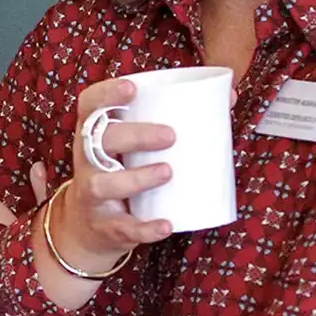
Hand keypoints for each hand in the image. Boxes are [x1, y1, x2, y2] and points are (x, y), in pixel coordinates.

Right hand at [50, 79, 178, 264]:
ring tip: (167, 172)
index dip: (106, 94)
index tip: (132, 88)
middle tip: (170, 136)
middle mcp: (87, 162)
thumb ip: (172, 121)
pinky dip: (144, 227)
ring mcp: (92, 194)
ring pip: (103, 184)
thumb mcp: (131, 147)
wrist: (86, 227)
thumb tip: (229, 97)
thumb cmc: (120, 173)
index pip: (89, 106)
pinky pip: (123, 227)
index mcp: (94, 135)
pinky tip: (165, 225)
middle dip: (135, 136)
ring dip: (137, 178)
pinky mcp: (105, 225)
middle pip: (99, 142)